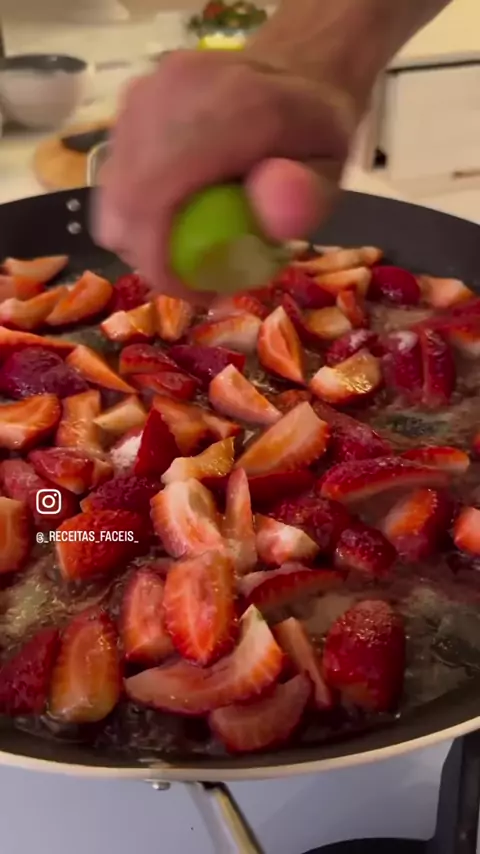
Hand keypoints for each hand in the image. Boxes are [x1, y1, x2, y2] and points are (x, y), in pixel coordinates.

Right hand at [93, 48, 357, 302]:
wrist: (293, 69)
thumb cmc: (314, 130)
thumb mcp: (332, 166)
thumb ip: (308, 194)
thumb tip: (272, 217)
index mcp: (227, 106)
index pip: (154, 197)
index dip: (160, 262)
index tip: (200, 294)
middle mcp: (170, 93)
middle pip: (123, 204)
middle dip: (151, 259)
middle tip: (198, 279)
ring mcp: (143, 96)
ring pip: (112, 197)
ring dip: (144, 239)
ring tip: (192, 248)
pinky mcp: (129, 108)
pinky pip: (116, 181)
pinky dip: (140, 214)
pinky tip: (179, 216)